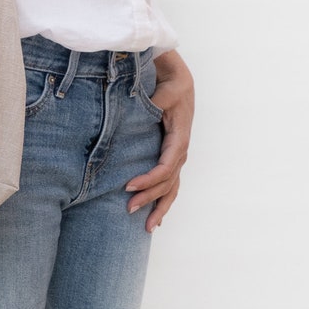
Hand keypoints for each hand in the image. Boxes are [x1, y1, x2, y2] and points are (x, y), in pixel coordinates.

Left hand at [125, 50, 193, 232]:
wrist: (179, 81)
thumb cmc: (171, 85)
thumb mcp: (166, 90)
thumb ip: (157, 101)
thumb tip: (148, 107)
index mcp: (180, 137)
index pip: (166, 166)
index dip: (149, 179)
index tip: (128, 186)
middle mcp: (181, 151)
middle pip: (167, 182)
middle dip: (149, 198)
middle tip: (128, 209)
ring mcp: (178, 156)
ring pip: (172, 188)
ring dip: (159, 207)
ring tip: (147, 227)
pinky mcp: (172, 156)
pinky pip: (171, 183)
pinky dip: (164, 200)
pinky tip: (156, 216)